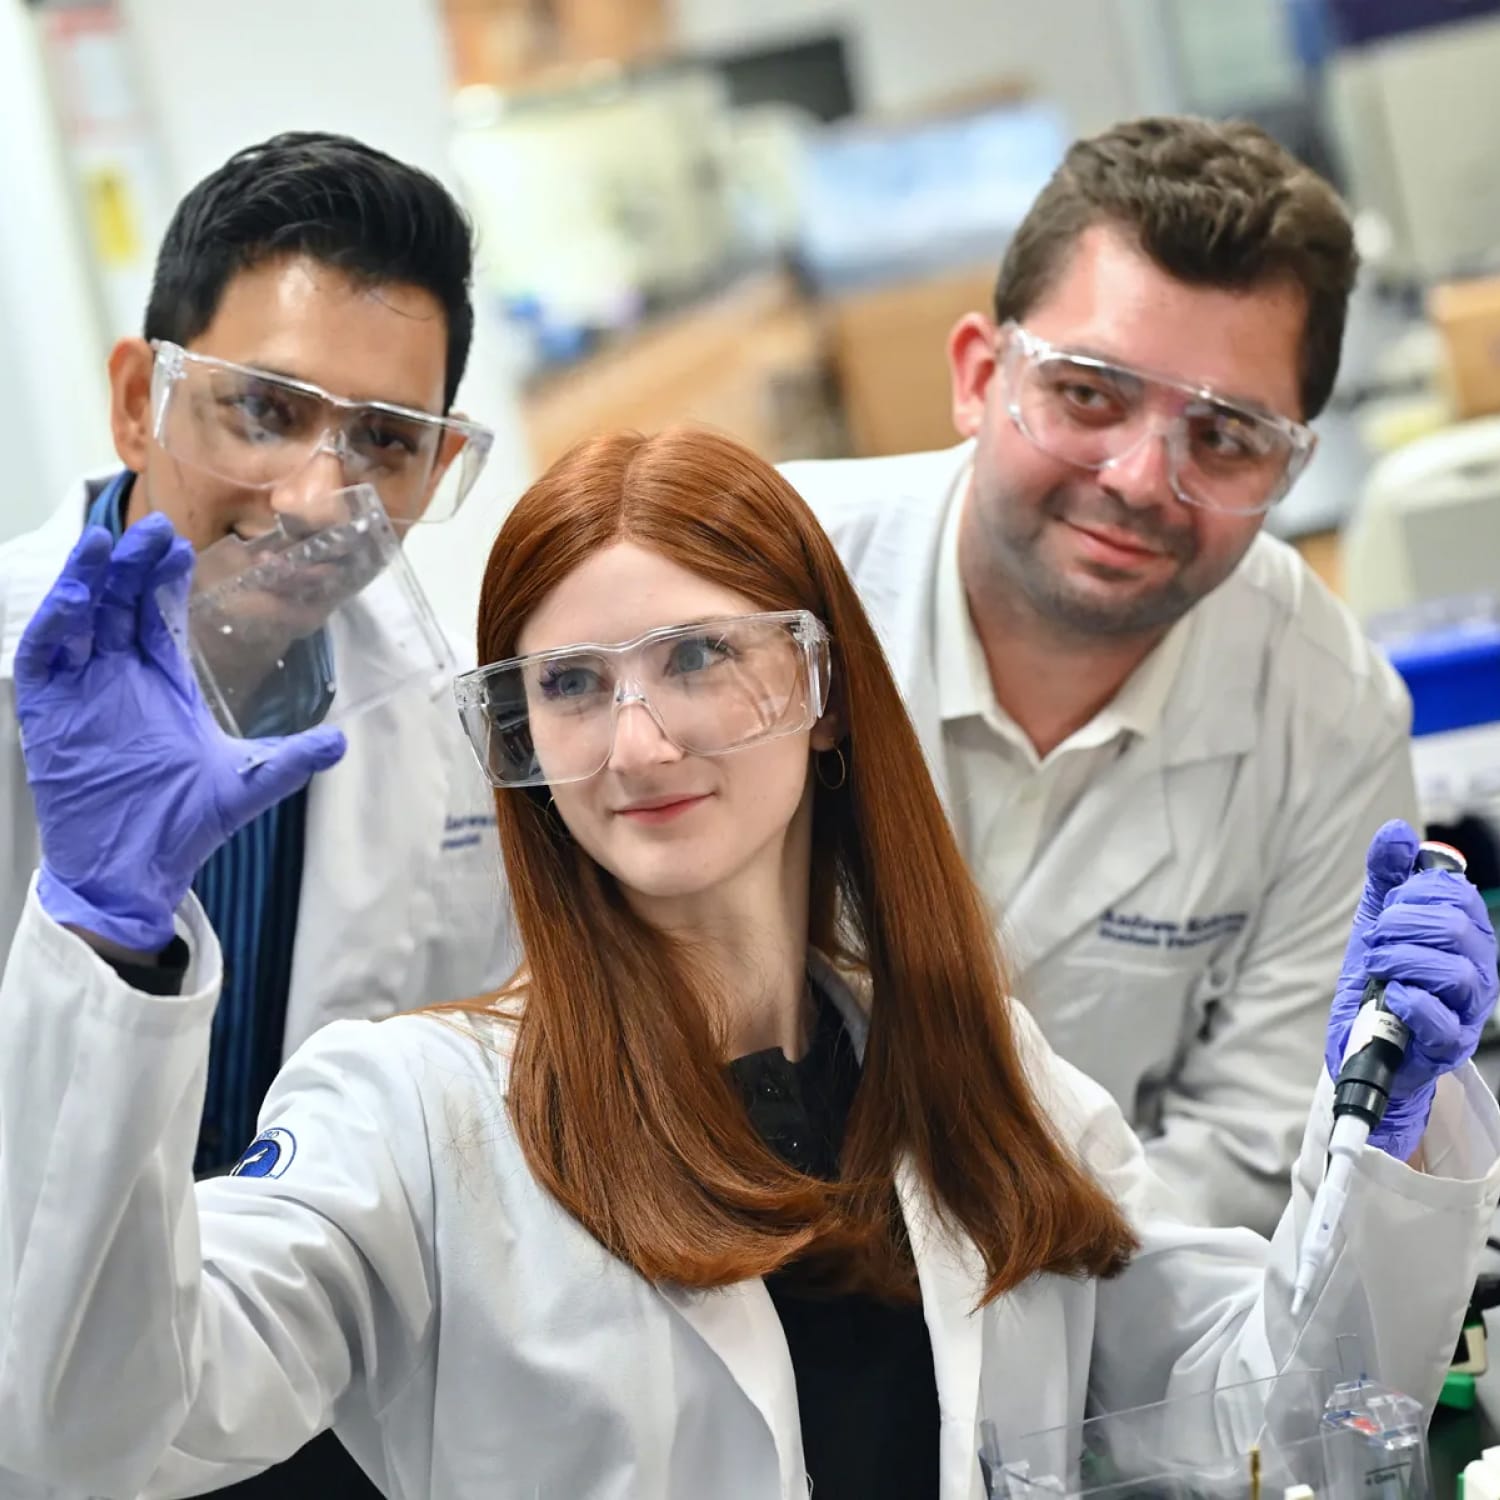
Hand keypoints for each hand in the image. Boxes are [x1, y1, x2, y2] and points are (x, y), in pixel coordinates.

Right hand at [15, 515, 345, 951]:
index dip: (167, 579)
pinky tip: (77, 600)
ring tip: (105, 543)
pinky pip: (45, 659)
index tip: (182, 546)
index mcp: (162, 682)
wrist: (134, 872)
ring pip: (80, 620)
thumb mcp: (244, 784)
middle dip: (133, 565)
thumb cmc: (182, 825)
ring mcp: (81, 692)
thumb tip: (341, 742)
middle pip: (121, 604)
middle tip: (153, 526)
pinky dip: (57, 627)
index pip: (160, 614)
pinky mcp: (48, 714)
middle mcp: (119, 677)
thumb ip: (290, 760)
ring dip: (89, 580)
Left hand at [1327, 820, 1497, 1156]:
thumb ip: (1388, 877)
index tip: (1389, 906)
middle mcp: (1476, 971)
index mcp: (1466, 936)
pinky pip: (1443, 1019)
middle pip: (1458, 930)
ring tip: (1377, 965)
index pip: (1458, 896)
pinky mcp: (1447, 1045)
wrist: (1361, 1039)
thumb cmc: (1379, 978)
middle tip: (1376, 939)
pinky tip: (1392, 993)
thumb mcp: (1378, 920)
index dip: (1416, 892)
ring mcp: (1466, 1011)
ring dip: (1402, 959)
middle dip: (1403, 925)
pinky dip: (1413, 1000)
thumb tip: (1396, 832)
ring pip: (1454, 971)